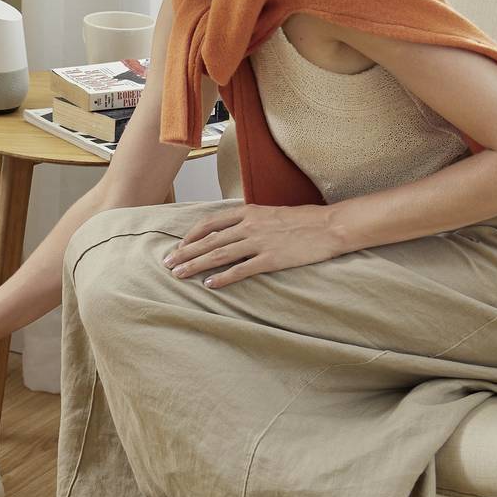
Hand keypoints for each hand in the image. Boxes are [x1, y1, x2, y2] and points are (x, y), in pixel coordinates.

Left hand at [166, 202, 347, 287]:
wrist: (330, 226)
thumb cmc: (303, 220)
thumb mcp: (271, 214)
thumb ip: (250, 221)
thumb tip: (231, 232)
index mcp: (248, 212)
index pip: (210, 223)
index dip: (191, 236)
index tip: (179, 246)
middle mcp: (249, 225)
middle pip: (208, 241)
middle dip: (184, 253)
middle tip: (167, 264)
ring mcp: (259, 242)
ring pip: (218, 255)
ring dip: (195, 265)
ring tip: (179, 275)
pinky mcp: (271, 259)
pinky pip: (241, 270)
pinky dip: (223, 278)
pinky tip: (210, 285)